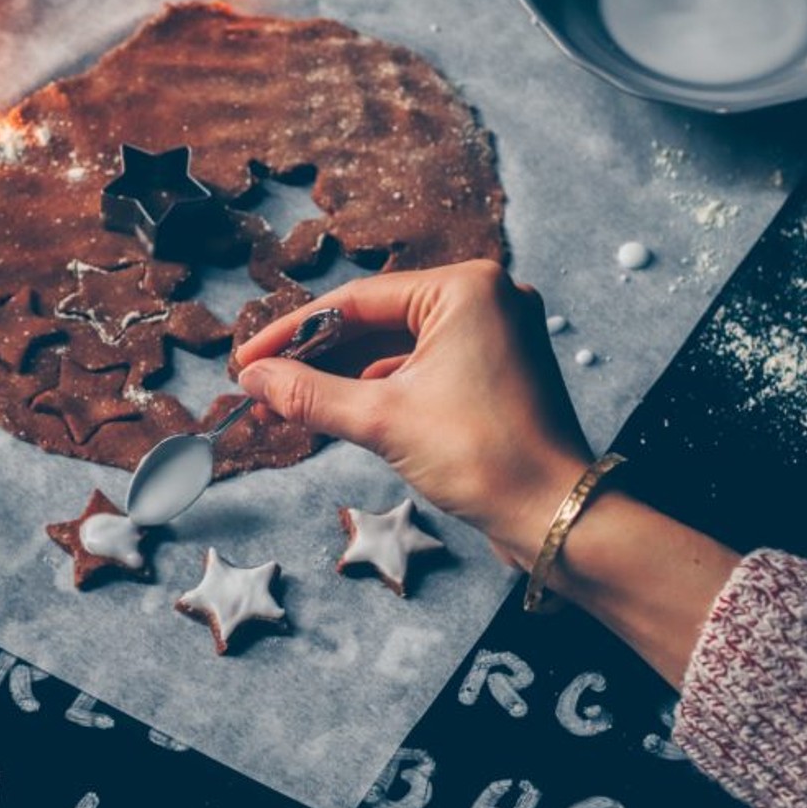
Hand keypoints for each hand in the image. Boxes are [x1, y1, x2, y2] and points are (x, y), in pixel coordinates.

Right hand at [235, 260, 591, 565]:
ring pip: (395, 345)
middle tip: (263, 381)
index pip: (356, 301)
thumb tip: (255, 378)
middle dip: (316, 355)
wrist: (558, 518)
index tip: (248, 359)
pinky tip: (339, 408)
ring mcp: (494, 334)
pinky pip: (420, 365)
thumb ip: (309, 393)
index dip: (292, 332)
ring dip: (344, 373)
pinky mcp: (494, 369)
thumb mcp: (381, 420)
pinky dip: (379, 386)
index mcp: (466, 289)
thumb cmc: (485, 459)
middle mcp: (485, 299)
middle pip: (375, 319)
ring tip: (289, 400)